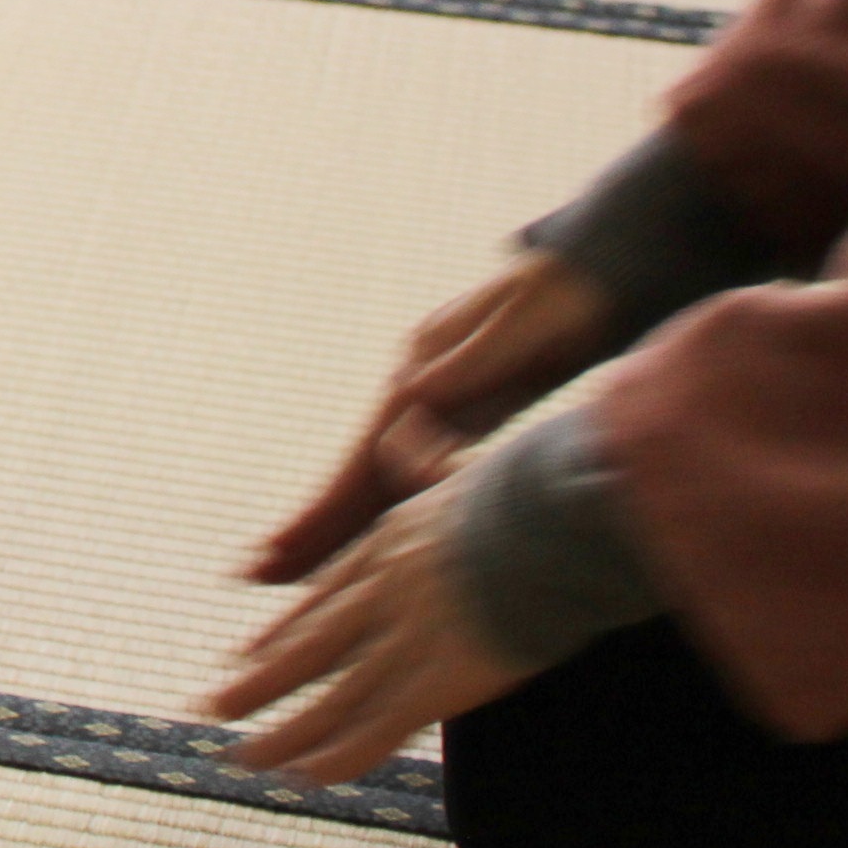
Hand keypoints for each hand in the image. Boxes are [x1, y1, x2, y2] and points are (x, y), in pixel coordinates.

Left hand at [209, 476, 533, 781]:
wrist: (548, 522)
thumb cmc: (521, 494)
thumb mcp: (458, 466)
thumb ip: (424, 457)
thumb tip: (405, 419)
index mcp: (387, 551)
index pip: (323, 600)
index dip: (284, 631)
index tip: (246, 654)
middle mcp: (381, 598)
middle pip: (308, 651)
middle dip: (258, 684)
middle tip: (214, 707)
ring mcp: (403, 642)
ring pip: (328, 698)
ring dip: (282, 734)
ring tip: (240, 757)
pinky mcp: (435, 683)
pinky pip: (377, 730)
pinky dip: (339, 756)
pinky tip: (306, 777)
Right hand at [248, 252, 614, 584]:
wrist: (593, 274)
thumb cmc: (561, 299)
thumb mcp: (518, 323)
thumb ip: (472, 362)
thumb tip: (413, 396)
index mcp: (420, 377)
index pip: (362, 458)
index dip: (323, 510)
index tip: (278, 549)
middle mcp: (414, 395)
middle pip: (354, 475)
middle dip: (310, 526)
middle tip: (254, 572)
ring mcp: (432, 407)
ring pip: (378, 480)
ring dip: (336, 525)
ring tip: (286, 568)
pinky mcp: (461, 418)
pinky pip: (410, 476)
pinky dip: (382, 511)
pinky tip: (368, 538)